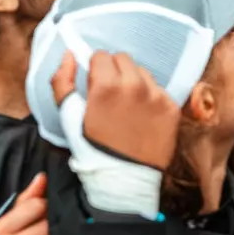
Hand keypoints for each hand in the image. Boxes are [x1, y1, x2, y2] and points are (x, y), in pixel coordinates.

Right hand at [51, 50, 181, 170]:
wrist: (124, 180)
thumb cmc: (93, 148)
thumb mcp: (68, 116)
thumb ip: (62, 81)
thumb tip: (69, 54)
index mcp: (106, 85)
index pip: (101, 55)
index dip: (95, 70)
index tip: (96, 85)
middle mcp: (134, 85)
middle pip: (123, 59)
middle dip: (114, 72)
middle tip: (111, 96)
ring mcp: (156, 96)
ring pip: (143, 73)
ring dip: (134, 83)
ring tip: (127, 108)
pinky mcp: (171, 107)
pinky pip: (159, 90)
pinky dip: (150, 98)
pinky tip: (142, 117)